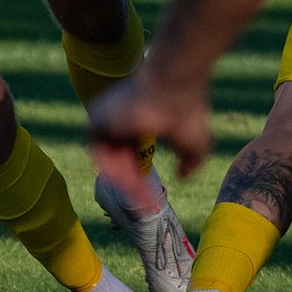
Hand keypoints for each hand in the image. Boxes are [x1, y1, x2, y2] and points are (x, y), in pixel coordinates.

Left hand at [88, 69, 214, 197]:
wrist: (173, 88)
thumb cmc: (187, 111)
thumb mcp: (195, 145)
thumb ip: (190, 163)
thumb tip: (182, 177)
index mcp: (140, 119)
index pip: (132, 152)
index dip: (139, 175)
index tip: (149, 195)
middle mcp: (120, 118)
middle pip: (118, 157)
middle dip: (130, 182)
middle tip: (143, 202)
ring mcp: (107, 117)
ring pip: (108, 157)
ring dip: (123, 180)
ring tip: (139, 197)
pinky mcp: (96, 119)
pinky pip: (98, 152)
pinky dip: (111, 170)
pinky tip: (128, 183)